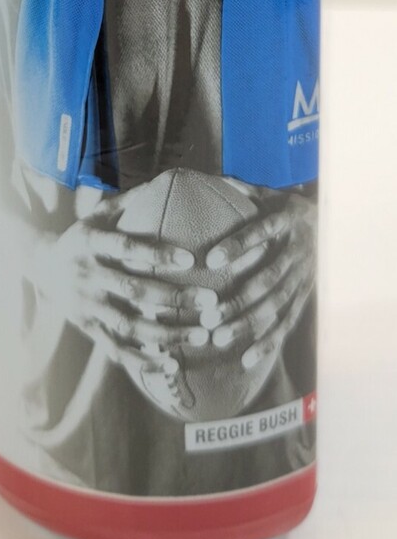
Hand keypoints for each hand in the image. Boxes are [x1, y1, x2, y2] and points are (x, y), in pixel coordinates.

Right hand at [40, 185, 216, 381]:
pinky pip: (116, 348)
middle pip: (133, 291)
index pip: (126, 248)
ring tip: (201, 335)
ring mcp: (86, 306)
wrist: (41, 266)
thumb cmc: (83, 235)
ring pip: (128, 325)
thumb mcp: (98, 214)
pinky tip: (173, 363)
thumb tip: (170, 179)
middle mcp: (86, 276)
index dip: (157, 255)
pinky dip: (143, 359)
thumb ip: (130, 201)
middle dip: (174, 298)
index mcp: (89, 243)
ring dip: (166, 333)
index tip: (192, 259)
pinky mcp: (87, 328)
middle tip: (211, 301)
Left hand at [203, 187, 316, 372]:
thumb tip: (215, 179)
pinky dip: (268, 343)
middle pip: (268, 279)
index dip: (238, 245)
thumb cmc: (286, 208)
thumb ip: (244, 190)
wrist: (330, 222)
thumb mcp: (271, 194)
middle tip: (208, 315)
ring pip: (276, 306)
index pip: (262, 231)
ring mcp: (304, 277)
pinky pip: (287, 323)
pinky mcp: (305, 297)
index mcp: (288, 220)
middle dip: (239, 299)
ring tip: (218, 338)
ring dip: (248, 324)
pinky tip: (246, 360)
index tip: (210, 259)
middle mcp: (298, 250)